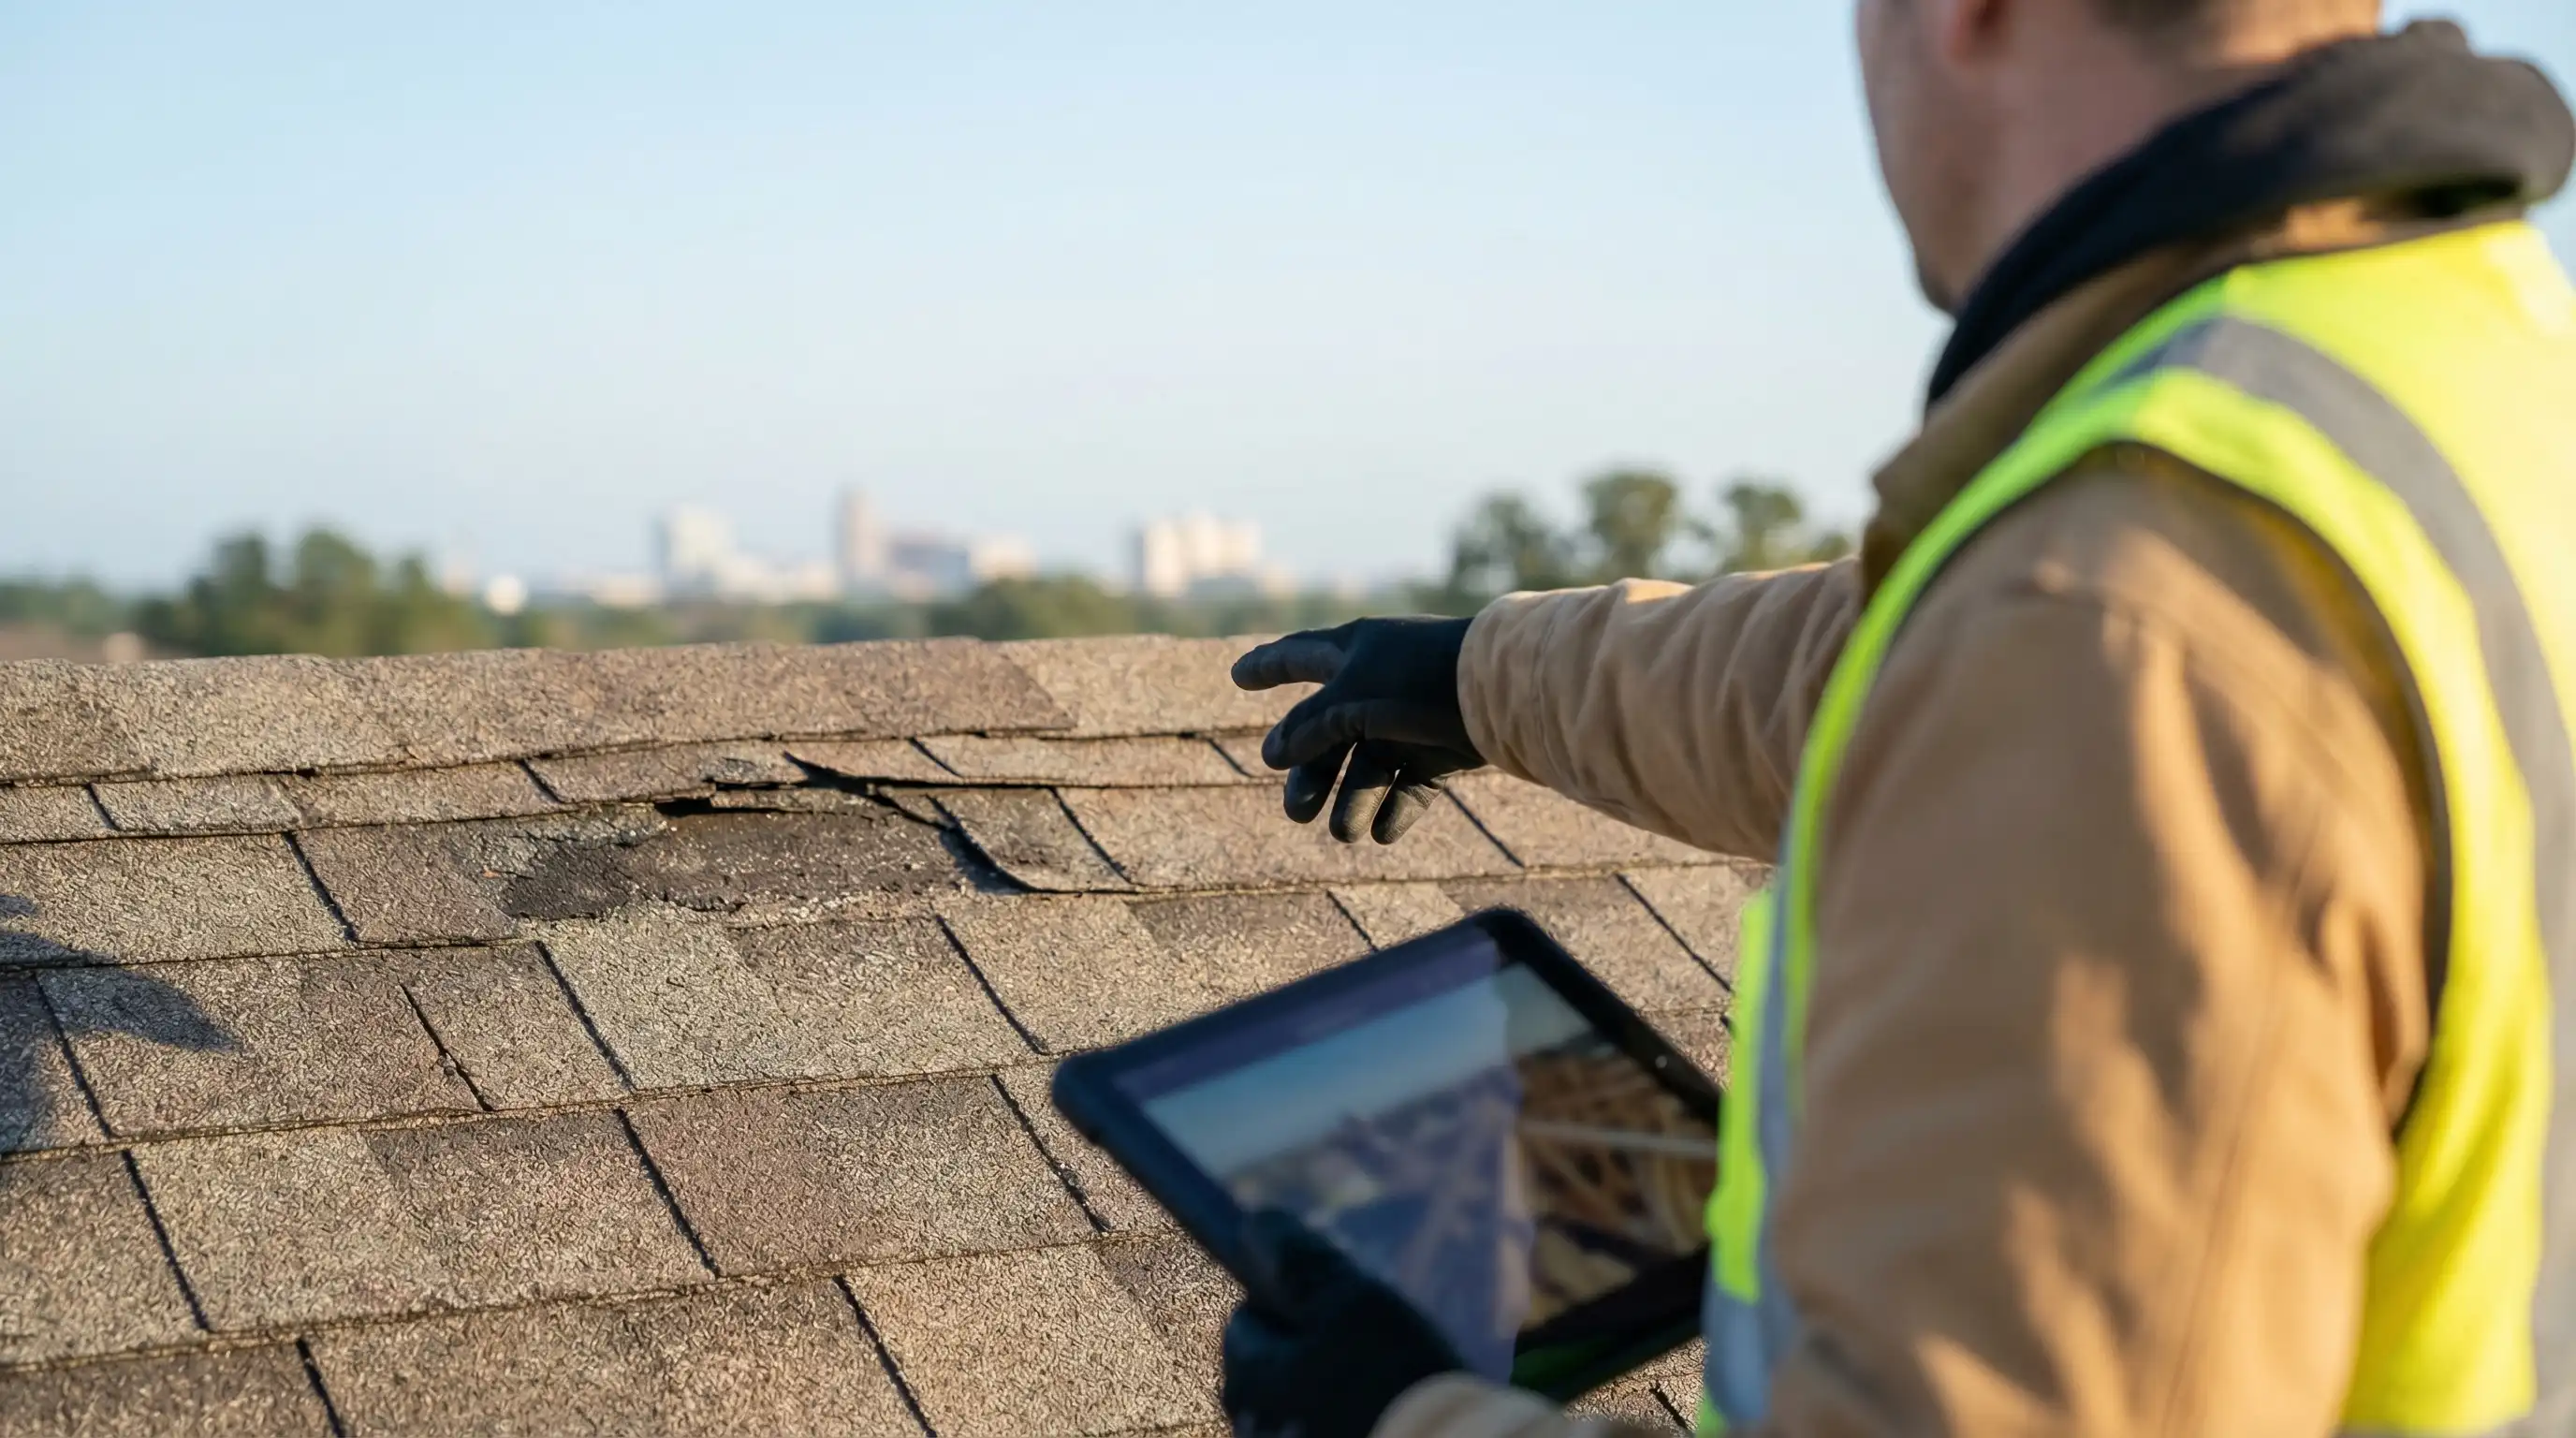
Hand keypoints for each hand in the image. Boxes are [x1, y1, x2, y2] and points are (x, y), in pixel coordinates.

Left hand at [1221, 1211, 1465, 1437]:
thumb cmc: (1393, 1382)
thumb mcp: (1353, 1303)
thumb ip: (1299, 1262)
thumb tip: (1255, 1222)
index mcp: (1248, 1381)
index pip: (1248, 1319)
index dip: (1294, 1303)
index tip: (1341, 1306)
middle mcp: (1249, 1429)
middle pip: (1270, 1368)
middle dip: (1311, 1351)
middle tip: (1372, 1351)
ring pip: (1297, 1406)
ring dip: (1329, 1393)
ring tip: (1387, 1392)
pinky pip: (1323, 1433)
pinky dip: (1346, 1422)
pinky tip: (1387, 1418)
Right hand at [1231, 617, 1483, 843]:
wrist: (1505, 692)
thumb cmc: (1422, 682)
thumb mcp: (1353, 699)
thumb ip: (1309, 726)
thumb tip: (1271, 753)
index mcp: (1356, 652)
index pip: (1299, 655)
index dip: (1267, 666)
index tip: (1238, 675)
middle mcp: (1380, 683)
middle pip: (1329, 733)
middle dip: (1311, 774)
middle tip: (1297, 813)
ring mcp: (1413, 717)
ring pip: (1370, 765)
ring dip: (1353, 801)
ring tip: (1346, 834)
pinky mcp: (1445, 748)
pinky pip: (1411, 783)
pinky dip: (1396, 808)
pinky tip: (1384, 833)